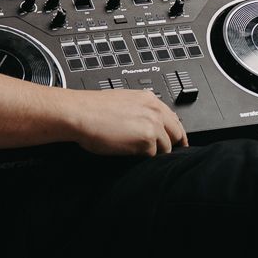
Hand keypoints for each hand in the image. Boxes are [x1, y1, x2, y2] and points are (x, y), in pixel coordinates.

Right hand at [69, 86, 189, 156]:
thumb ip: (139, 111)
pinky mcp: (147, 139)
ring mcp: (153, 124)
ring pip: (166, 147)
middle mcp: (154, 110)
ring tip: (139, 154)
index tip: (175, 141)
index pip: (173, 118)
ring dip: (155, 153)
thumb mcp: (123, 103)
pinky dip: (143, 158)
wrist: (80, 113)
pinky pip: (153, 155)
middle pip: (177, 133)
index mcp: (149, 99)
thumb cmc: (91, 110)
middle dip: (172, 145)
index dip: (174, 132)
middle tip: (165, 155)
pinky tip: (130, 154)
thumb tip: (143, 124)